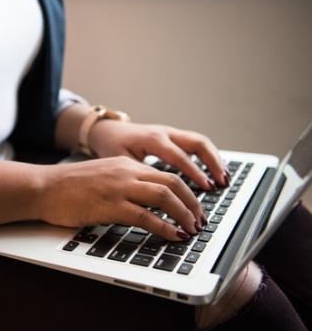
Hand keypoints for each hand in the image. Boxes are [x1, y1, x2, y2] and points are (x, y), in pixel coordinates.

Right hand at [38, 156, 205, 239]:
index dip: (187, 192)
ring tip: (192, 229)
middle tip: (200, 220)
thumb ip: (124, 183)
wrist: (43, 187)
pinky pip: (145, 216)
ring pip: (164, 197)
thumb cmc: (68, 186)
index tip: (194, 207)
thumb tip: (146, 202)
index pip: (167, 174)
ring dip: (184, 214)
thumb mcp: (102, 176)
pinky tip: (173, 236)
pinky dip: (164, 227)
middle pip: (173, 183)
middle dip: (193, 204)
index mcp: (126, 164)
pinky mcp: (109, 206)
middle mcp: (126, 172)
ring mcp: (119, 188)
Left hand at [89, 120, 229, 190]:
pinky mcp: (172, 136)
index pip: (179, 156)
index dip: (194, 173)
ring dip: (214, 159)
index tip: (206, 187)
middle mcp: (164, 133)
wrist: (106, 131)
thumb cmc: (111, 147)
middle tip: (222, 182)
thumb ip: (139, 177)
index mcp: (152, 139)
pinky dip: (207, 157)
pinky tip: (214, 172)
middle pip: (197, 143)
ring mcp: (170, 133)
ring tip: (224, 179)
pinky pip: (195, 144)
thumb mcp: (121, 163)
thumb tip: (154, 199)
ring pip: (200, 142)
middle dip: (213, 163)